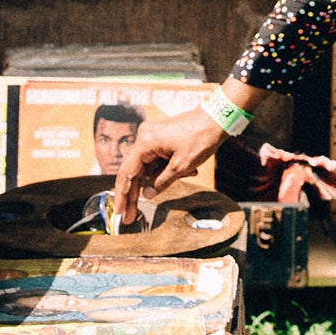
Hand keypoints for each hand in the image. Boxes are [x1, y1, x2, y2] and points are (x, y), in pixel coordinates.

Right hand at [112, 108, 230, 221]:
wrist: (217, 118)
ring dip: (161, 178)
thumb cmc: (200, 139)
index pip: (126, 173)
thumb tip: (147, 195)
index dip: (121, 195)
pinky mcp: (160, 137)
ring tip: (186, 174)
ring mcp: (151, 136)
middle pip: (133, 171)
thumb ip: (161, 182)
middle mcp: (143, 137)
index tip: (118, 212)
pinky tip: (189, 170)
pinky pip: (156, 159)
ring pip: (147, 166)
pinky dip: (166, 169)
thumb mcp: (181, 166)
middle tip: (129, 216)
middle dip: (134, 194)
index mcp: (145, 142)